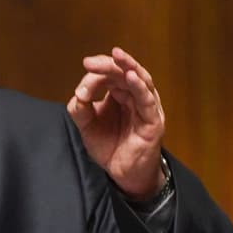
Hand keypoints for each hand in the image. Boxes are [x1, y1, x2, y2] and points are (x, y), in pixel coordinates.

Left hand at [66, 47, 165, 199]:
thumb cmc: (110, 148)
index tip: (80, 86)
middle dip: (107, 65)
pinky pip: (148, 100)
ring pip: (140, 80)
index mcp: (120, 94)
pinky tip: (131, 77)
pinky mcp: (154, 120)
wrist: (123, 175)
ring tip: (117, 56)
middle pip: (124, 72)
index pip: (109, 75)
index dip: (95, 74)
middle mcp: (134, 96)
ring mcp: (146, 107)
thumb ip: (80, 110)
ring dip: (128, 66)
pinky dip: (140, 87)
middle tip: (89, 62)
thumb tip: (78, 94)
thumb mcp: (88, 126)